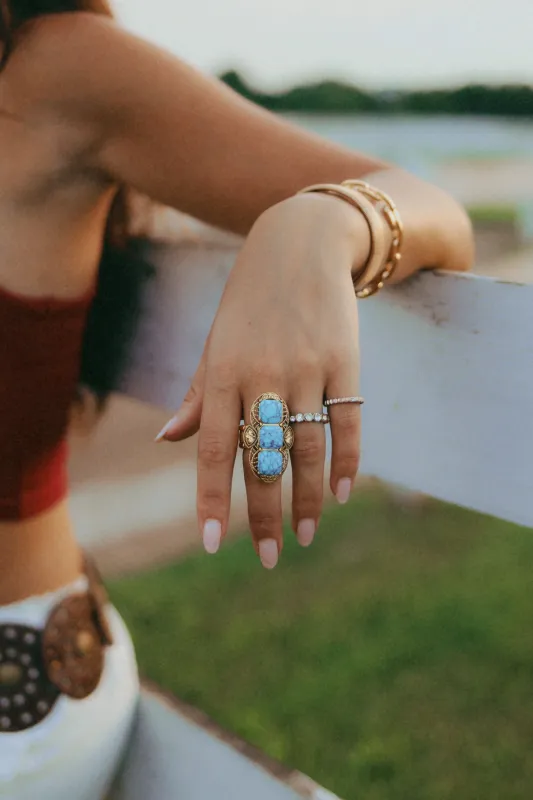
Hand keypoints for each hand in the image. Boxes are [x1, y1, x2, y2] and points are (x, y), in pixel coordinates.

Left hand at [157, 193, 370, 567]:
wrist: (302, 244)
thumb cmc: (248, 302)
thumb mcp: (215, 343)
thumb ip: (197, 395)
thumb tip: (166, 440)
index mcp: (223, 373)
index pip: (214, 449)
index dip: (212, 498)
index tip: (210, 543)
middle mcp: (263, 375)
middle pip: (264, 459)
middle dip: (264, 514)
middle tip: (268, 558)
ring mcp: (308, 369)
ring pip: (307, 449)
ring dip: (306, 499)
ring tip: (304, 536)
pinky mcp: (345, 362)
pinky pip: (348, 422)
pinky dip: (347, 461)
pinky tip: (340, 494)